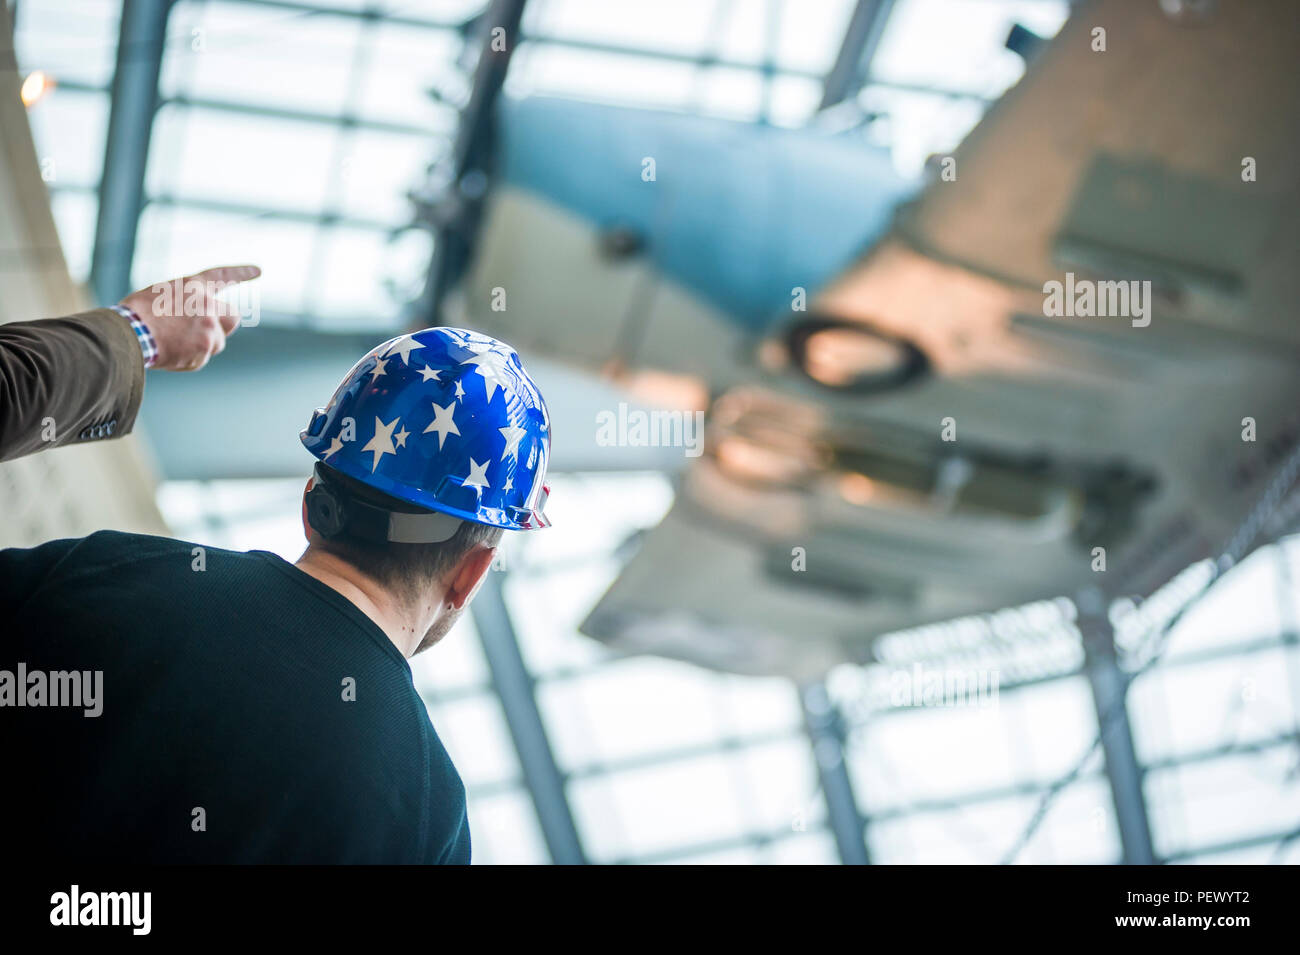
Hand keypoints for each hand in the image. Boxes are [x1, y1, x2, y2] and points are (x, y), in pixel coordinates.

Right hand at [119, 265, 261, 371]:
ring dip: (201, 345)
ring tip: (174, 342)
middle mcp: (207, 305)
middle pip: (233, 318)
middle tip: (205, 330)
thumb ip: (186, 303)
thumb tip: (195, 322)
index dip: (241, 274)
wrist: (128, 332)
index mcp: (193, 286)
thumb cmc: (136, 314)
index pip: (222, 276)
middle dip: (223, 325)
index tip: (259, 271)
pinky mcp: (205, 349)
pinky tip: (170, 352)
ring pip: (216, 342)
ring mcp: (209, 328)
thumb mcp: (160, 295)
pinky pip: (201, 358)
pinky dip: (188, 359)